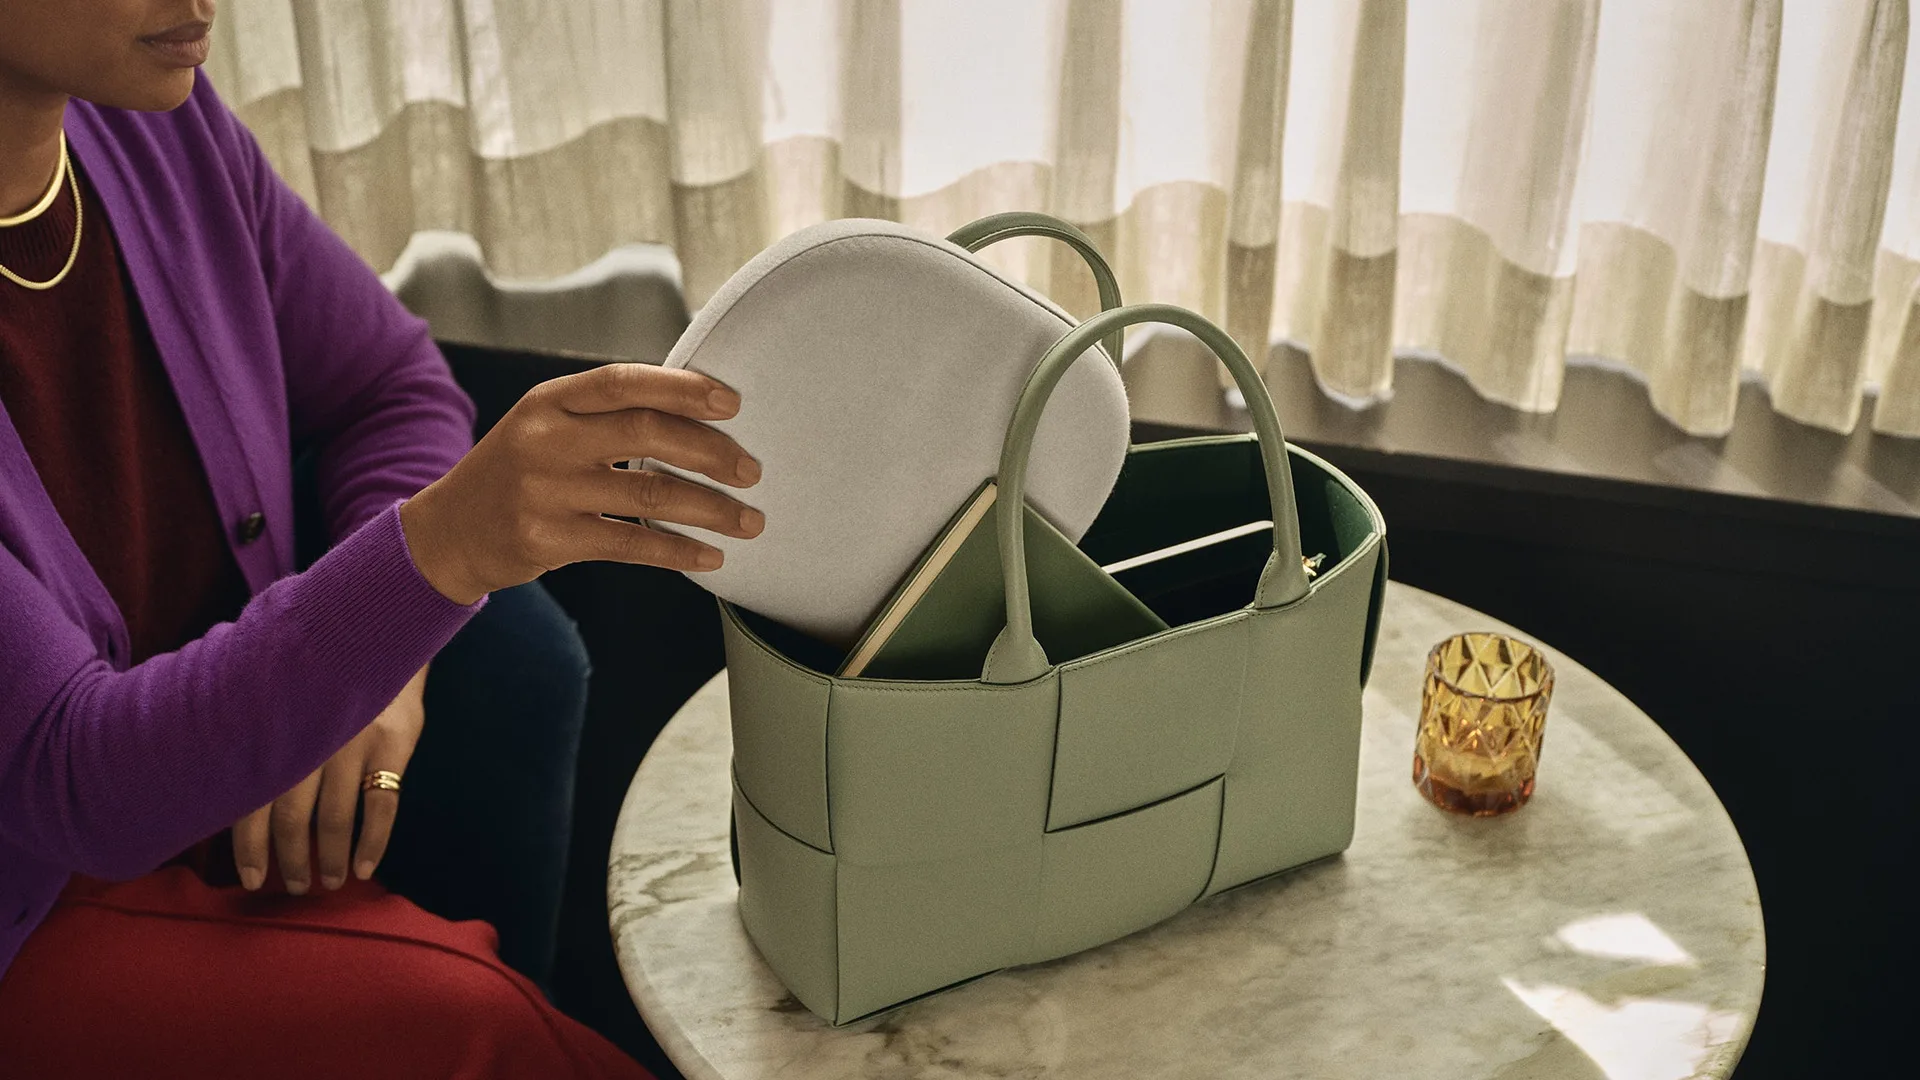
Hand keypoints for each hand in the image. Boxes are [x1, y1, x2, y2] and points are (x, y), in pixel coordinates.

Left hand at [233, 665, 427, 892]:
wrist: (379, 632)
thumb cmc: (316, 671)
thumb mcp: (276, 692)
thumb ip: (254, 736)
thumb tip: (216, 796)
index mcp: (270, 731)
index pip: (251, 802)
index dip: (250, 848)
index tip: (253, 879)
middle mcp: (307, 739)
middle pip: (293, 818)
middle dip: (291, 860)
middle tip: (295, 887)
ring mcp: (352, 741)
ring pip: (336, 817)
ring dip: (331, 858)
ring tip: (331, 881)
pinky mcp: (393, 742)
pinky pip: (383, 804)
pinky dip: (374, 842)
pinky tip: (367, 866)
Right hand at [400, 364, 763, 604]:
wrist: (449, 532)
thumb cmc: (520, 471)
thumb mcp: (547, 425)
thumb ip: (606, 415)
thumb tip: (698, 411)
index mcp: (549, 399)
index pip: (624, 381)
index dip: (682, 388)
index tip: (732, 403)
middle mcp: (545, 439)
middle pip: (646, 433)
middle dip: (711, 452)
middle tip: (752, 471)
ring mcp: (544, 491)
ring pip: (649, 492)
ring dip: (710, 509)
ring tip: (749, 520)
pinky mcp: (547, 539)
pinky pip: (630, 542)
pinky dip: (678, 550)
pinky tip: (710, 556)